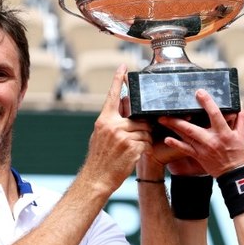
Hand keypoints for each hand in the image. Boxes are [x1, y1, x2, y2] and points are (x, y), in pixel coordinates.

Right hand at [81, 64, 152, 191]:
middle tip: (136, 136)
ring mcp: (123, 136)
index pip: (113, 96)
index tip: (124, 67)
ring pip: (144, 130)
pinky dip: (144, 148)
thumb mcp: (100, 136)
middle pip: (138, 118)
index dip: (118, 80)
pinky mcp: (132, 147)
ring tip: (132, 148)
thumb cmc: (99, 158)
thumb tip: (122, 113)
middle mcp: (113, 125)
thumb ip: (111, 123)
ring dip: (143, 138)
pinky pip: (146, 142)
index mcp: (104, 120)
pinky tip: (135, 154)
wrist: (97, 178)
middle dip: (141, 127)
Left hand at [158, 90, 243, 177]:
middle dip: (179, 118)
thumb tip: (240, 105)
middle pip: (192, 127)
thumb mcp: (242, 135)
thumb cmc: (239, 154)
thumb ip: (240, 119)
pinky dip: (176, 144)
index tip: (199, 92)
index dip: (207, 102)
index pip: (215, 114)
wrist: (235, 174)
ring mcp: (203, 149)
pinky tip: (166, 139)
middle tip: (168, 109)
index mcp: (224, 133)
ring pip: (186, 136)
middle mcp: (212, 140)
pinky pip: (185, 149)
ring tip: (162, 119)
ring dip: (173, 127)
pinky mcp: (199, 156)